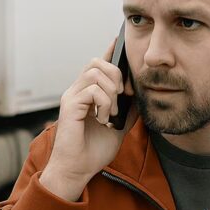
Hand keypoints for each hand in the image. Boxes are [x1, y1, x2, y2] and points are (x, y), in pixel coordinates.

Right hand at [41, 38, 138, 200]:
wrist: (79, 169)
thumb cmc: (93, 150)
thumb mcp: (119, 126)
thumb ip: (128, 109)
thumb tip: (140, 94)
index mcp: (88, 93)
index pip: (98, 64)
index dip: (109, 51)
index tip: (119, 40)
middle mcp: (77, 90)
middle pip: (97, 62)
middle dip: (116, 76)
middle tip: (121, 98)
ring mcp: (72, 96)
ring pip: (96, 73)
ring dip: (111, 93)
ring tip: (111, 114)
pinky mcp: (69, 105)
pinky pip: (93, 90)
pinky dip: (104, 104)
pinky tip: (103, 119)